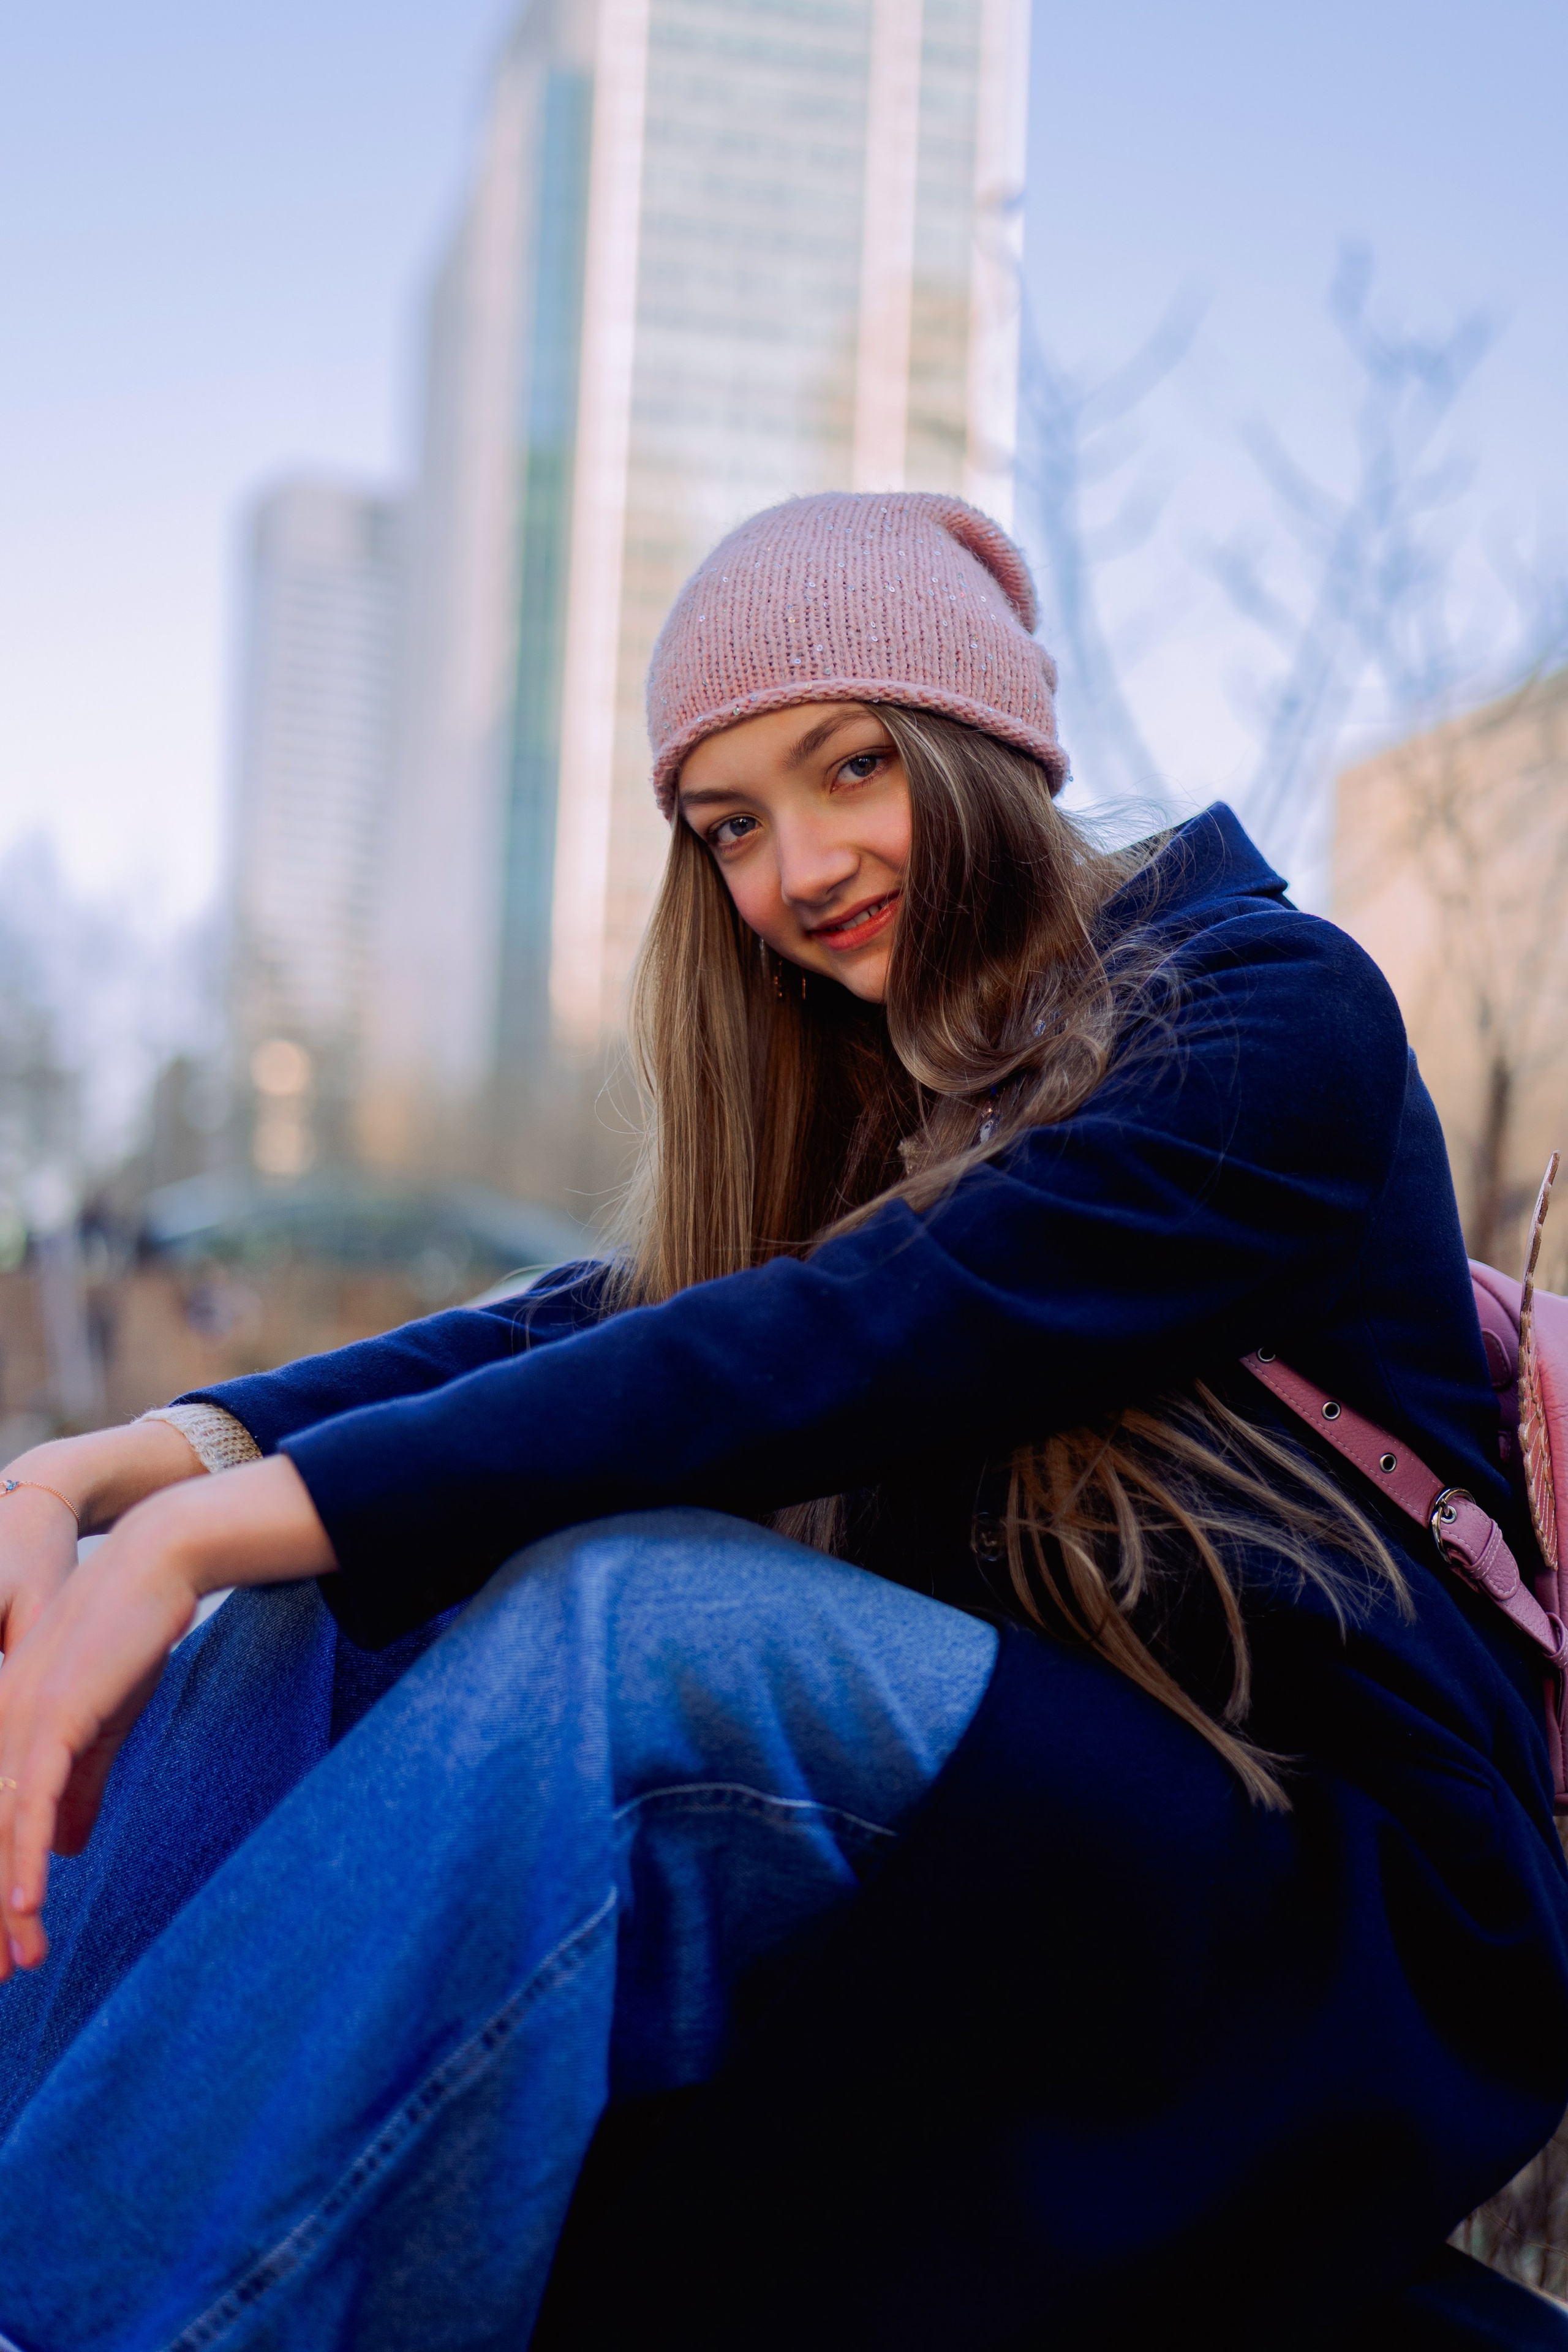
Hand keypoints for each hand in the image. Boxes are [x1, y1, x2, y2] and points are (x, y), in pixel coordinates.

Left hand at [0, 1453, 335, 1974]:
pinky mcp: (47, 1720)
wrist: (153, 1566)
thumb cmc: (128, 1637)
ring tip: (13, 1965)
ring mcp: (14, 1723)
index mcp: (1, 1730)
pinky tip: (23, 1910)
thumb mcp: (103, 1725)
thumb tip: (64, 1847)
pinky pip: (26, 1806)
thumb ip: (79, 1785)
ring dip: (1, 1907)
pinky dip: (20, 1864)